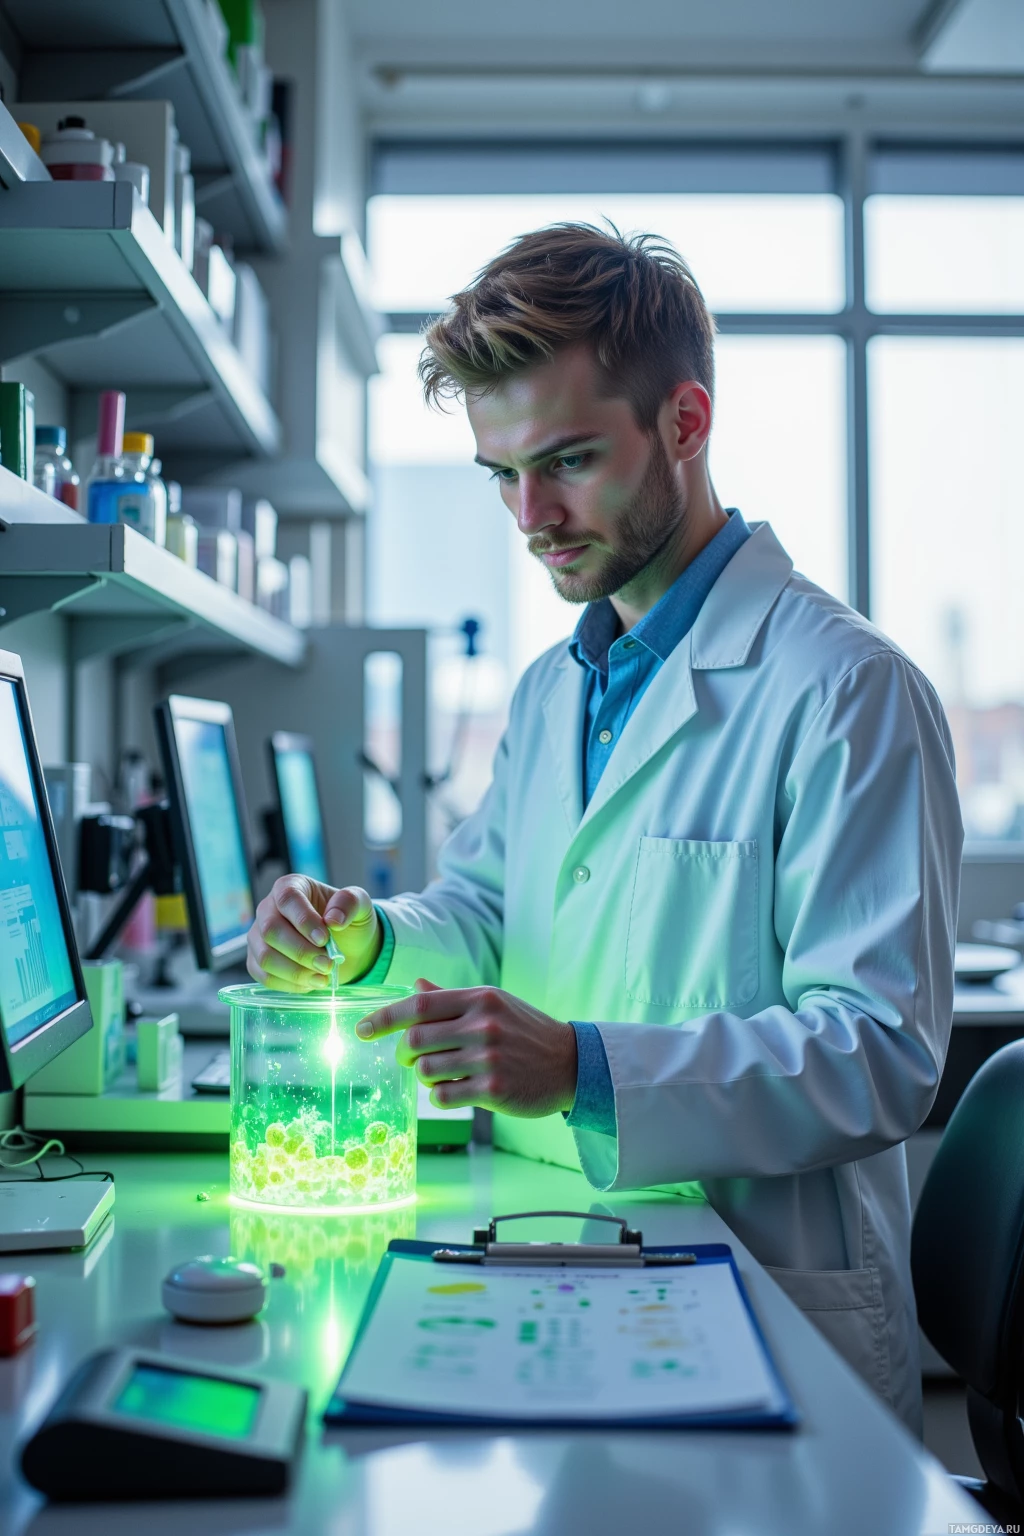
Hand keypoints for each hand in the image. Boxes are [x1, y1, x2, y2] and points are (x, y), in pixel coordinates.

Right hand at [246, 875, 381, 990]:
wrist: (345, 946)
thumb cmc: (347, 920)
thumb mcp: (360, 905)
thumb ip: (350, 903)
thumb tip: (333, 920)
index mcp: (291, 886)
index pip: (288, 898)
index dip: (304, 920)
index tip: (325, 939)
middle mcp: (268, 909)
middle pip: (271, 930)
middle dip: (301, 952)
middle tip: (327, 964)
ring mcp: (259, 936)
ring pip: (265, 956)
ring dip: (296, 972)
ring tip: (323, 977)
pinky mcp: (257, 961)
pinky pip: (264, 976)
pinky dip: (290, 984)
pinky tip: (311, 982)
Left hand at [355, 980, 578, 1117]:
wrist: (571, 1063)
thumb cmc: (525, 1031)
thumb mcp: (493, 1005)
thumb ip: (451, 999)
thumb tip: (414, 987)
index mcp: (480, 998)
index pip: (419, 1005)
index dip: (384, 1018)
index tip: (361, 1029)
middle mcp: (483, 1024)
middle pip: (416, 1039)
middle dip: (403, 1052)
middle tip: (408, 1057)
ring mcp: (489, 1058)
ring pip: (426, 1070)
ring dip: (424, 1076)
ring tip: (441, 1074)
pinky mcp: (494, 1090)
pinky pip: (443, 1096)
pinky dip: (440, 1096)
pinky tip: (456, 1091)